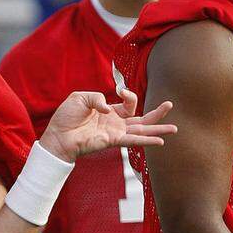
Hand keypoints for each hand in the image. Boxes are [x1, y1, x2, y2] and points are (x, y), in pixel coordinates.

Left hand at [39, 89, 175, 162]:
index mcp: (109, 111)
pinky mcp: (112, 141)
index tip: (122, 91)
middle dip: (157, 113)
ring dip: (158, 129)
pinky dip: (146, 141)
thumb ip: (97, 97)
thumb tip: (109, 108)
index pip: (128, 103)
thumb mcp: (80, 98)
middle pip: (141, 119)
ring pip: (141, 131)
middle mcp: (115, 123)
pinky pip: (133, 141)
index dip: (130, 95)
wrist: (57, 135)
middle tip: (171, 104)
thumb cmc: (66, 117)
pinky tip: (160, 141)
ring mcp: (115, 133)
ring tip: (175, 128)